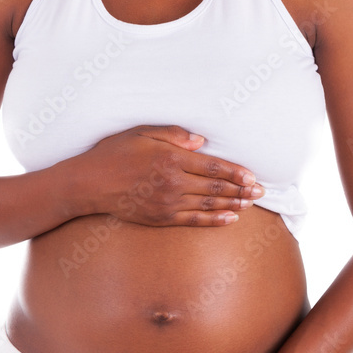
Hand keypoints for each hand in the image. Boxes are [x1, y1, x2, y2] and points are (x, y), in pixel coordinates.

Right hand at [80, 124, 264, 226]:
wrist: (89, 183)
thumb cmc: (114, 152)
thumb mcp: (142, 132)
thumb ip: (174, 134)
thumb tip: (202, 142)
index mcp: (171, 158)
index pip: (213, 167)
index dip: (236, 172)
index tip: (252, 175)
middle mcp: (173, 182)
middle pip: (216, 187)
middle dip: (242, 189)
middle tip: (262, 192)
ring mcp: (168, 202)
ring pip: (209, 205)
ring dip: (233, 204)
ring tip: (251, 204)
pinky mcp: (161, 217)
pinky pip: (194, 220)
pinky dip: (214, 220)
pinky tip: (230, 219)